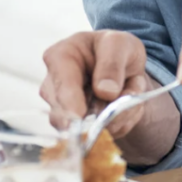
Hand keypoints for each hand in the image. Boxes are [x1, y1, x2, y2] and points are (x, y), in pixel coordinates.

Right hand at [39, 30, 156, 135]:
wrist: (123, 64)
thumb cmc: (116, 48)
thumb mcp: (120, 44)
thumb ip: (113, 63)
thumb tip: (105, 91)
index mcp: (60, 57)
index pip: (61, 84)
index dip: (70, 102)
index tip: (80, 116)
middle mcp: (53, 85)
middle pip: (65, 113)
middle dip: (100, 112)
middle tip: (127, 97)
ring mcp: (62, 108)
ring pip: (82, 129)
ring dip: (113, 119)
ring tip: (128, 95)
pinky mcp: (75, 126)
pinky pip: (97, 136)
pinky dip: (117, 125)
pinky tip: (123, 108)